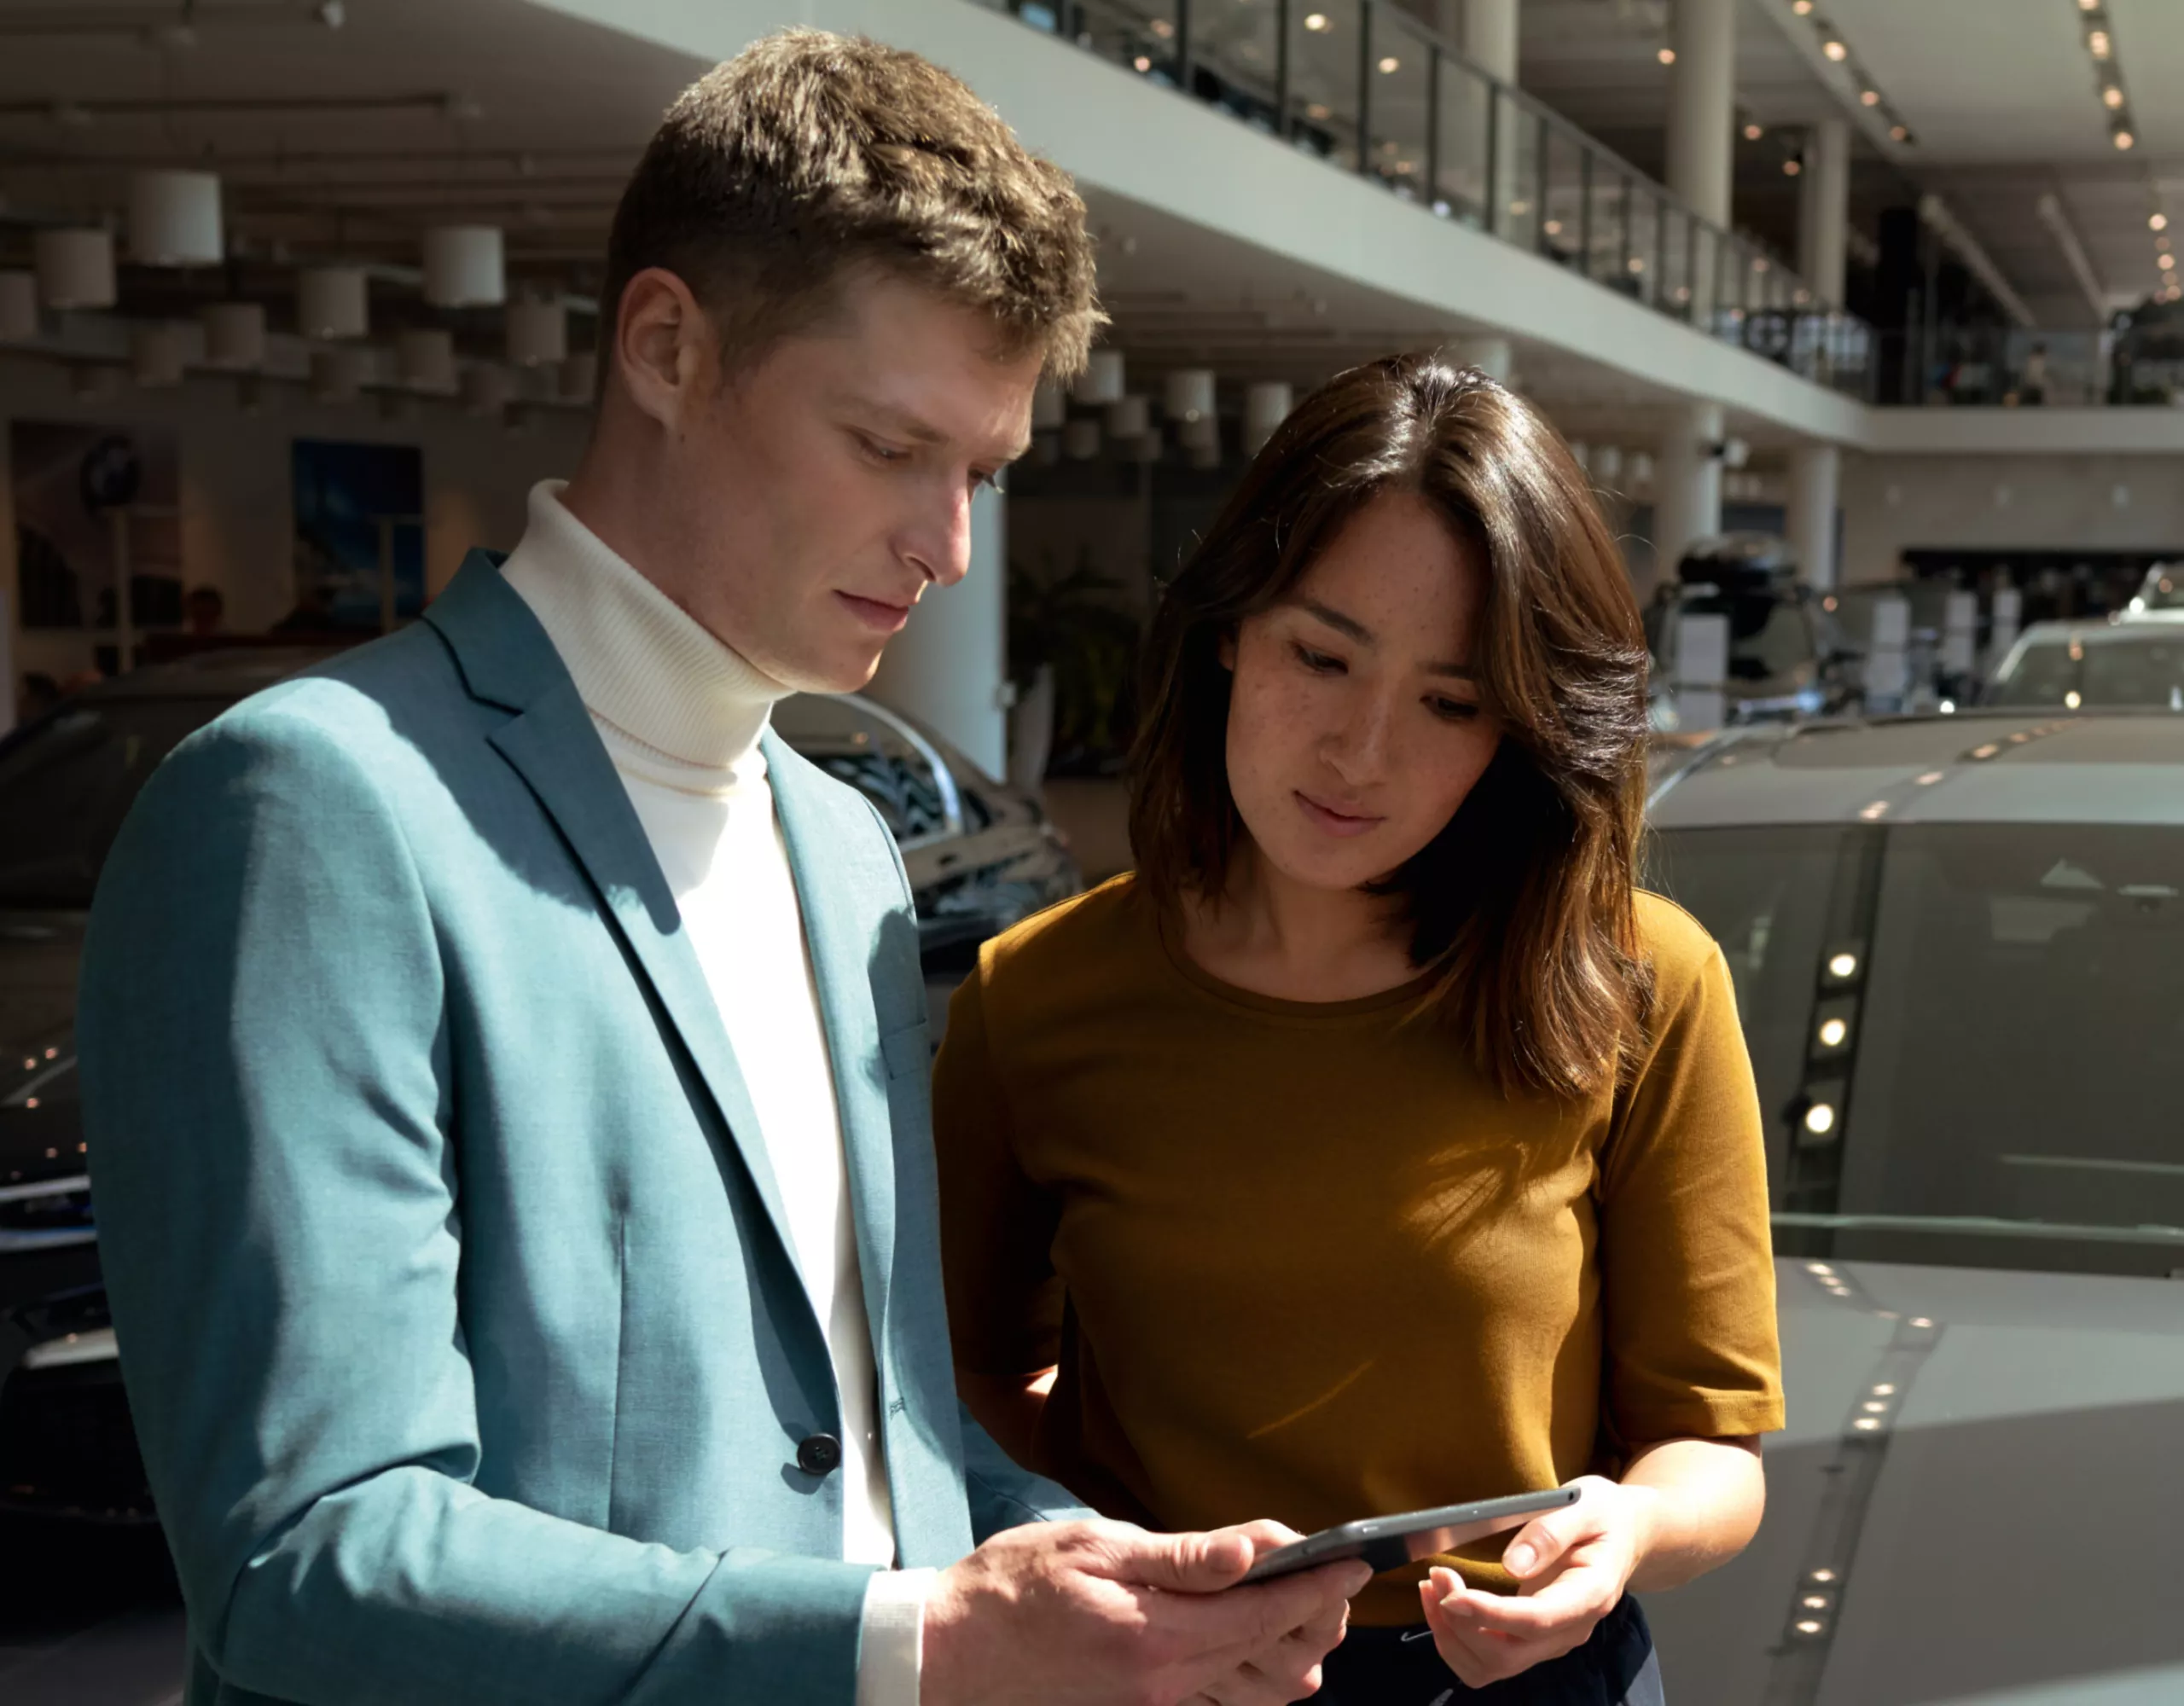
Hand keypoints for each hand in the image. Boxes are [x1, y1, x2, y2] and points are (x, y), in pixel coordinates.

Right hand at [922, 1516, 1370, 1705]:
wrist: (953, 1653)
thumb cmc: (1013, 1586)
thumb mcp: (1093, 1547)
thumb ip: (1179, 1556)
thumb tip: (1250, 1551)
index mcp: (1157, 1635)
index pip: (1265, 1612)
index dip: (1319, 1585)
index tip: (1357, 1561)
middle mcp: (1167, 1682)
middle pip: (1273, 1653)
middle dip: (1316, 1611)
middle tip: (1335, 1571)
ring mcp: (1157, 1702)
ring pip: (1258, 1686)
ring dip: (1293, 1644)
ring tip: (1307, 1598)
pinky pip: (1223, 1695)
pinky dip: (1256, 1668)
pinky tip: (1257, 1635)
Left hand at [1417, 1477, 1658, 1688]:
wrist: (1626, 1535)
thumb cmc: (1604, 1516)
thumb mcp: (1584, 1505)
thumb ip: (1550, 1532)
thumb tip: (1513, 1565)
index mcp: (1589, 1595)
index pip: (1536, 1621)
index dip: (1489, 1614)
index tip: (1451, 1595)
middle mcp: (1570, 1629)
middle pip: (1507, 1654)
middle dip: (1460, 1622)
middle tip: (1436, 1577)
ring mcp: (1552, 1640)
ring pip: (1493, 1666)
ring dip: (1452, 1636)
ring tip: (1431, 1589)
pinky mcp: (1533, 1640)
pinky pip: (1489, 1661)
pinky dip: (1457, 1641)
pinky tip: (1443, 1606)